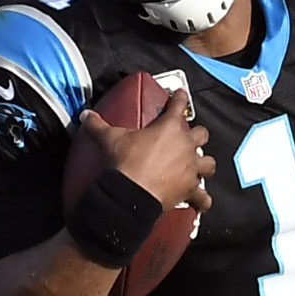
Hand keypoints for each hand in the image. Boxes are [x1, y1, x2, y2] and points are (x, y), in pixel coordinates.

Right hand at [79, 105, 213, 214]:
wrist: (132, 193)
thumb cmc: (125, 162)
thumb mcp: (109, 139)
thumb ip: (98, 125)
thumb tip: (85, 115)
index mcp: (169, 127)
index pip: (179, 105)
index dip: (180, 98)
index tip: (180, 94)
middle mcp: (185, 146)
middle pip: (202, 134)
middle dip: (197, 135)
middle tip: (189, 137)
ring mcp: (190, 168)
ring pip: (208, 163)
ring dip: (204, 164)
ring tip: (199, 166)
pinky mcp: (189, 190)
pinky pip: (203, 197)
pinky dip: (203, 199)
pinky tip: (202, 201)